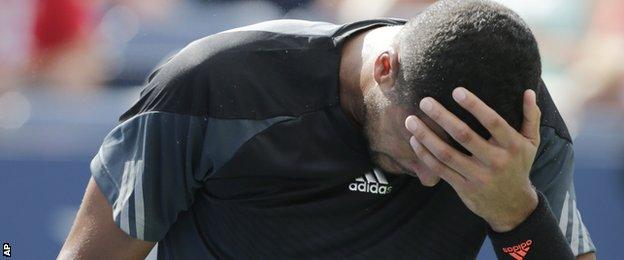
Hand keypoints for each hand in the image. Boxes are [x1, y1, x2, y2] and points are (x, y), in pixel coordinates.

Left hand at [404, 87, 540, 231]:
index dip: (475, 106)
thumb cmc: (519, 166)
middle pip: (464, 135)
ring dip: (426, 136)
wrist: (512, 205)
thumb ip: (531, 117)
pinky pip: (440, 169)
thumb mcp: (531, 143)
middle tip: (425, 101)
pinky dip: (425, 155)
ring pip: (446, 153)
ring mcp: (478, 176)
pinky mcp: (463, 187)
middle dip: (442, 117)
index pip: (493, 122)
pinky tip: (414, 140)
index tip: (456, 91)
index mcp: (512, 145)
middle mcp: (495, 160)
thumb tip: (528, 91)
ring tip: (411, 120)